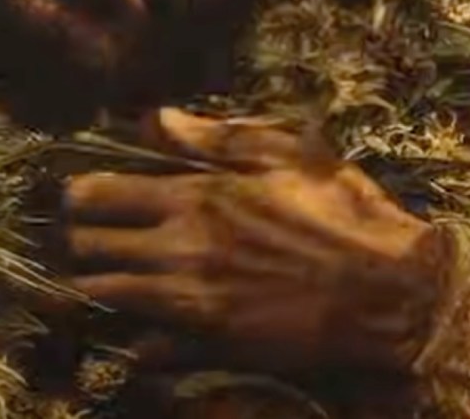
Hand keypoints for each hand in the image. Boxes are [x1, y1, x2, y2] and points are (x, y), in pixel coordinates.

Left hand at [61, 109, 454, 373]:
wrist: (391, 292)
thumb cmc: (342, 213)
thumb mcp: (285, 152)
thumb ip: (211, 137)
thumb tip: (151, 119)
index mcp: (195, 196)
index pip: (96, 194)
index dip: (79, 195)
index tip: (82, 198)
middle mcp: (181, 249)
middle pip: (87, 247)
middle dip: (80, 241)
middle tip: (90, 240)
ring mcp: (190, 302)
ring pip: (102, 297)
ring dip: (94, 289)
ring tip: (101, 282)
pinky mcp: (208, 346)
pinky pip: (140, 350)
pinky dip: (131, 339)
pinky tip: (143, 327)